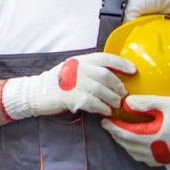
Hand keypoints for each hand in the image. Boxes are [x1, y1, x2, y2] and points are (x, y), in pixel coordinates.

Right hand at [2, 52, 135, 119]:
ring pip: (102, 91)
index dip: (122, 64)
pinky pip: (93, 103)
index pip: (106, 58)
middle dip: (118, 87)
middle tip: (123, 96)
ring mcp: (74, 82)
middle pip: (107, 76)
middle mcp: (78, 68)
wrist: (36, 92)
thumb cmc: (58, 82)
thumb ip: (90, 70)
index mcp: (81, 60)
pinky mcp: (71, 97)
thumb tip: (113, 78)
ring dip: (112, 100)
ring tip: (115, 105)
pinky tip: (105, 111)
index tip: (133, 71)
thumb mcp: (73, 69)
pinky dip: (102, 108)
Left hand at [101, 96, 169, 165]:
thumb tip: (126, 103)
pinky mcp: (169, 158)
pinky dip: (137, 151)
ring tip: (120, 132)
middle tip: (109, 125)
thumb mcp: (167, 103)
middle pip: (129, 145)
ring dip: (126, 143)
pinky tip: (136, 142)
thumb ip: (145, 103)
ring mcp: (163, 157)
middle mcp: (157, 151)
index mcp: (154, 137)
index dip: (113, 127)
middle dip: (116, 135)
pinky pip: (146, 159)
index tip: (105, 119)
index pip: (125, 134)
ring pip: (136, 154)